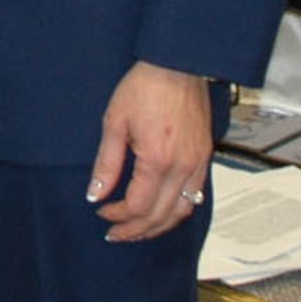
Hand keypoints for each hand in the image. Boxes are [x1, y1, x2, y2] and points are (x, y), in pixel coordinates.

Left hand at [86, 60, 214, 241]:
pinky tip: (160, 211)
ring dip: (158, 226)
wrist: (177, 68)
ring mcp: (198, 166)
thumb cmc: (144, 88)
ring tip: (136, 229)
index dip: (118, 215)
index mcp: (158, 160)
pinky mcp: (204, 160)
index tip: (102, 212)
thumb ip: (106, 163)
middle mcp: (183, 169)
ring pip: (182, 213)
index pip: (138, 206)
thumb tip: (95, 194)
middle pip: (161, 217)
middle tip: (115, 233)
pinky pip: (194, 198)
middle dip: (136, 230)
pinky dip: (176, 212)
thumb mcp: (114, 123)